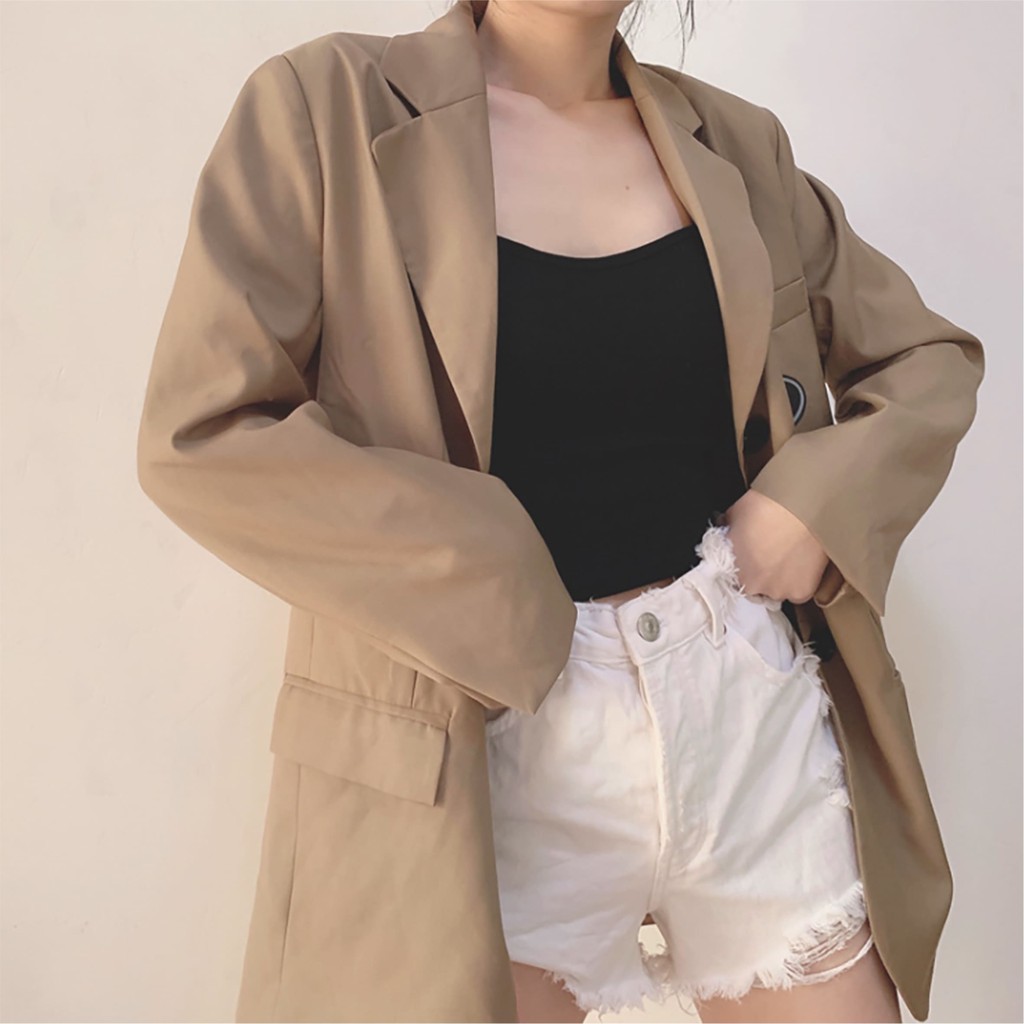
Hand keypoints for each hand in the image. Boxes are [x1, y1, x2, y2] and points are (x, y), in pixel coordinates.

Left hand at [721, 490, 829, 604]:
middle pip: (754, 586)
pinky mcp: (800, 593)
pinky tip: (802, 562)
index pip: (732, 577)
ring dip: (780, 578)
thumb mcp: (735, 513)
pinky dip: (800, 581)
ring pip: (776, 590)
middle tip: (771, 553)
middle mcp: (751, 585)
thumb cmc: (768, 505)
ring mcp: (777, 591)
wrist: (802, 506)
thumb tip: (726, 526)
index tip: (750, 557)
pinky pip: (798, 593)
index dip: (742, 566)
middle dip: (760, 573)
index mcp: (730, 567)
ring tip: (789, 556)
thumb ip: (727, 527)